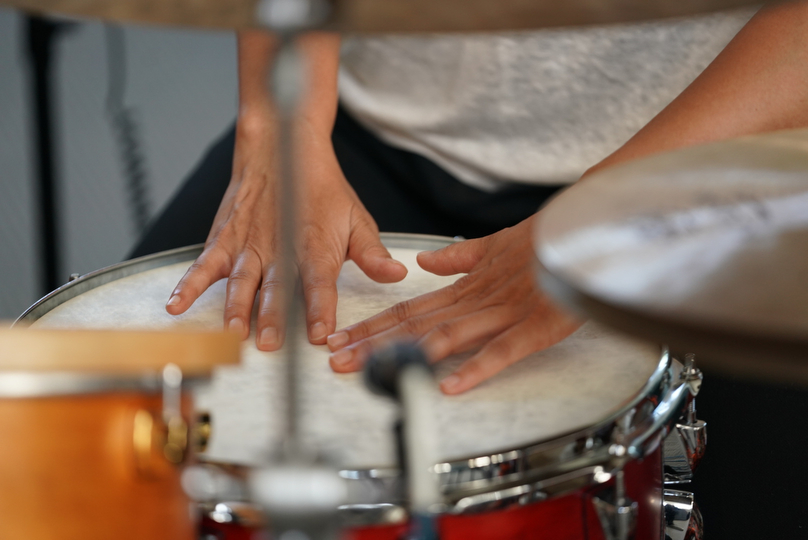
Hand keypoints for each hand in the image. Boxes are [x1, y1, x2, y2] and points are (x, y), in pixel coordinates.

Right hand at [165, 114, 406, 348]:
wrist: (283, 145)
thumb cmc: (321, 187)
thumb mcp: (356, 218)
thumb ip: (373, 253)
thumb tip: (396, 275)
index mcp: (315, 245)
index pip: (319, 282)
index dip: (320, 309)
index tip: (320, 334)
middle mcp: (280, 246)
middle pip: (276, 286)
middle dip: (273, 316)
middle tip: (271, 343)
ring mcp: (248, 243)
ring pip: (241, 279)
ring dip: (236, 307)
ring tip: (232, 332)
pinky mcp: (224, 238)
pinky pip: (204, 264)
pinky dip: (189, 285)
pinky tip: (176, 306)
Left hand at [326, 215, 581, 393]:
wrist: (587, 227)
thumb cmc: (543, 240)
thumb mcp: (495, 246)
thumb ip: (459, 257)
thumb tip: (424, 261)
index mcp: (466, 286)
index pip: (409, 308)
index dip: (373, 324)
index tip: (342, 337)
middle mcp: (476, 300)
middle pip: (416, 324)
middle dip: (373, 342)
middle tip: (337, 359)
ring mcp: (504, 314)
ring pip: (446, 335)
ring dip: (407, 354)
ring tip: (373, 370)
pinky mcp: (536, 328)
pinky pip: (502, 351)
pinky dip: (476, 367)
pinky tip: (448, 384)